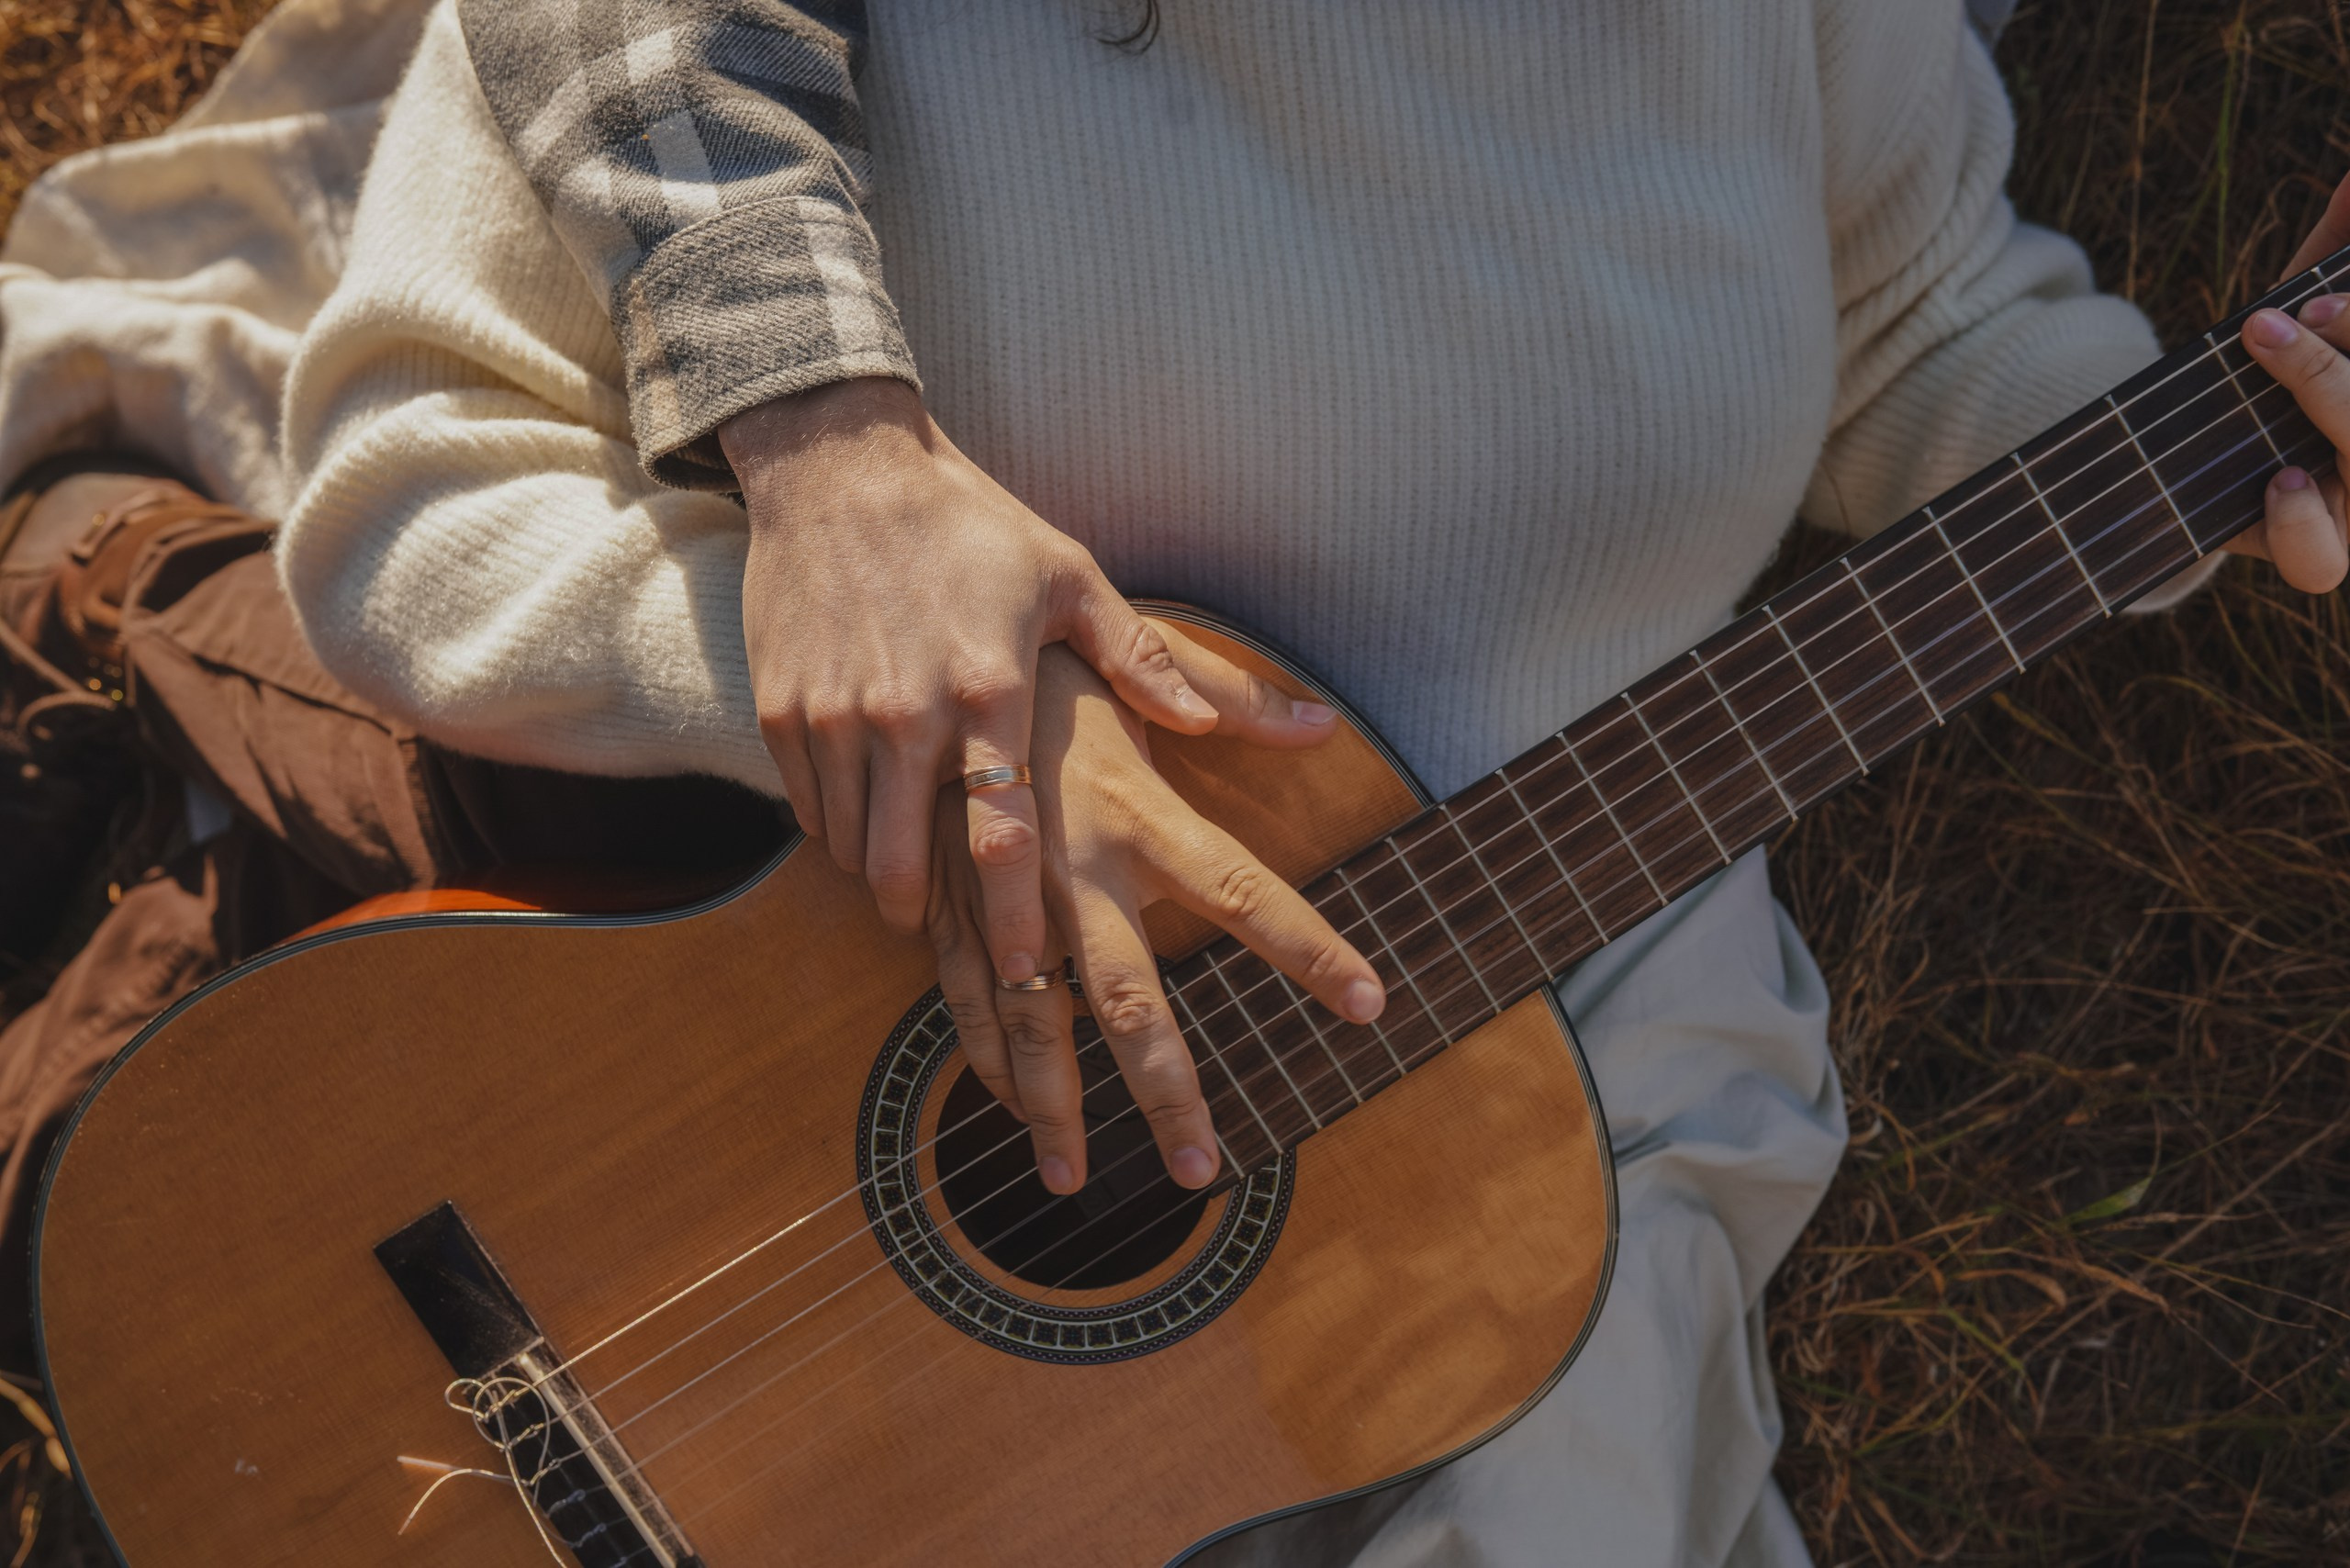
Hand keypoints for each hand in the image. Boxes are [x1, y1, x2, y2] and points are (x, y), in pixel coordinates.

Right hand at [724, 379, 1221, 976]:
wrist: (839, 465)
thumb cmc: (970, 525)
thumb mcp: (1072, 580)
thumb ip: (1150, 663)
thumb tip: (1231, 724)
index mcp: (992, 691)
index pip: (1005, 836)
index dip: (1017, 916)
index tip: (1033, 974)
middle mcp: (906, 715)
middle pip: (908, 869)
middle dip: (932, 922)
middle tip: (957, 940)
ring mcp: (835, 717)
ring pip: (854, 850)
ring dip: (885, 879)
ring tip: (915, 886)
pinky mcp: (783, 711)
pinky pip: (812, 811)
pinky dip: (842, 832)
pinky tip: (870, 823)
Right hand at [925, 636, 1387, 1193]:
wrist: (889, 614)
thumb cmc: (1024, 635)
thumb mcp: (1124, 645)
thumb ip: (1228, 697)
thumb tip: (1324, 724)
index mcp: (1134, 804)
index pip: (1243, 889)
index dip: (1308, 948)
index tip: (1368, 1003)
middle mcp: (1069, 863)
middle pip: (1125, 996)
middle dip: (1164, 1087)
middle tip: (1199, 1167)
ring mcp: (999, 890)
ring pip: (1028, 1020)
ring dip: (1051, 1106)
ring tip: (1073, 1182)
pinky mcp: (941, 895)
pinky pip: (962, 994)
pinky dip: (983, 1055)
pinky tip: (1008, 1107)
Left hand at [2231, 171, 2349, 590]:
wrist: (2204, 445)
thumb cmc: (2287, 358)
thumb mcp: (2313, 291)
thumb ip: (2343, 242)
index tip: (2319, 303)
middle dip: (2334, 368)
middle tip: (2273, 321)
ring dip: (2330, 398)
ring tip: (2271, 355)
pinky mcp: (2313, 552)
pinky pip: (2320, 561)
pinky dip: (2301, 525)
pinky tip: (2281, 479)